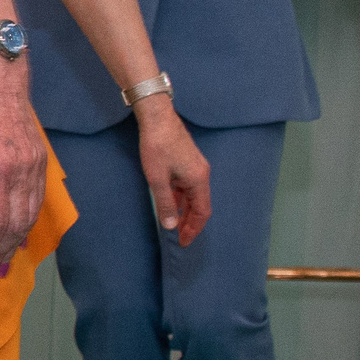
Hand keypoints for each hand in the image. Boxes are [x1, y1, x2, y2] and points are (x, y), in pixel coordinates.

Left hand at [0, 55, 47, 282]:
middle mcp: (22, 170)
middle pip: (17, 224)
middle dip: (4, 252)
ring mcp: (36, 164)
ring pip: (31, 214)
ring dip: (18, 241)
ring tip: (5, 261)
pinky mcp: (40, 158)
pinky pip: (37, 198)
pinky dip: (29, 220)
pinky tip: (21, 233)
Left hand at [136, 106, 210, 246]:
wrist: (157, 117)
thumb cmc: (157, 146)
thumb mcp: (158, 179)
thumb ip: (166, 203)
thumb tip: (171, 226)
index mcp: (198, 179)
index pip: (202, 212)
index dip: (193, 229)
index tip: (183, 242)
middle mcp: (201, 173)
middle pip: (200, 205)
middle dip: (190, 222)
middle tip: (179, 237)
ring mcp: (195, 166)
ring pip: (193, 195)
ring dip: (185, 210)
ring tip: (174, 224)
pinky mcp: (187, 160)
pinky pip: (187, 185)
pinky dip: (181, 197)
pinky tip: (170, 203)